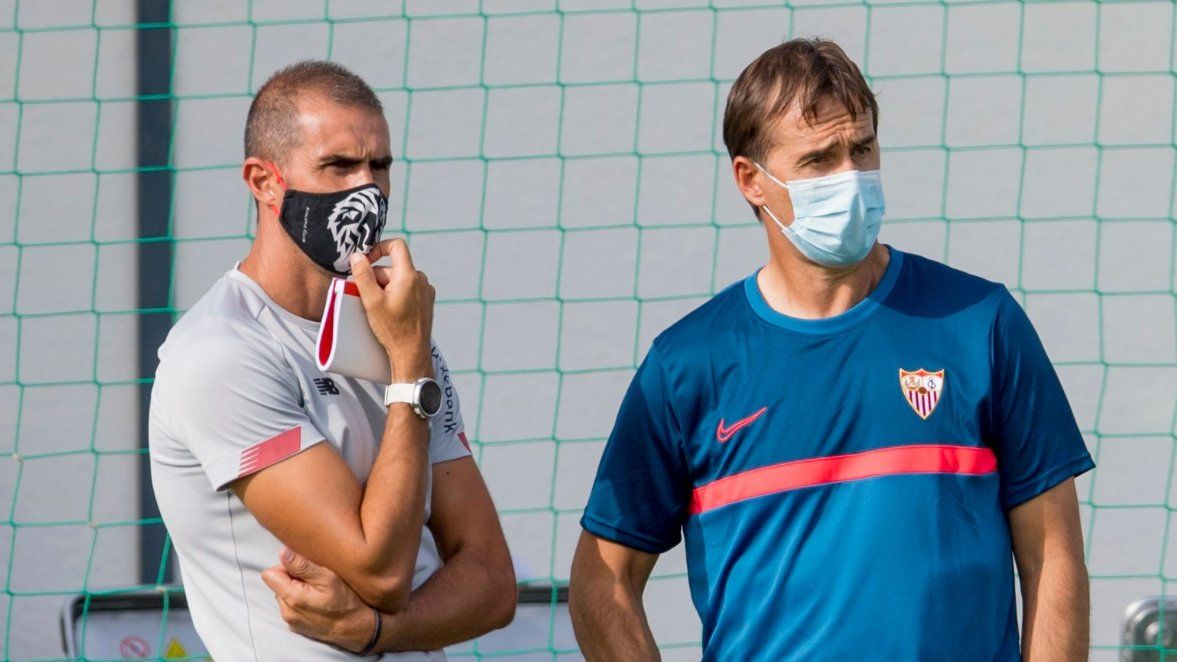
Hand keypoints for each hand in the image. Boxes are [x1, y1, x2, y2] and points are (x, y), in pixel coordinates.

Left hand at [261, 547, 378, 652]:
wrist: (356, 630)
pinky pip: (291, 606)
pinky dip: (301, 601)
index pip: (269, 574)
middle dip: (292, 578)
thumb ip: (302, 565)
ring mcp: (290, 621)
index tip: (304, 569)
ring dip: (297, 589)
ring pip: (284, 595)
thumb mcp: (328, 578)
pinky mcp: (296, 626)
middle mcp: (286, 612)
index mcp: (291, 598)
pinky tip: (317, 602)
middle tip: (315, 580)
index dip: (285, 566)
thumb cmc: (345, 602)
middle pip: (277, 584)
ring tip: (318, 592)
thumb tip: (282, 553)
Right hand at [350, 238, 434, 379]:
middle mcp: (421, 279)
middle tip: (368, 297)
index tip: (366, 261)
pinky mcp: (426, 300)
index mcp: (409, 275)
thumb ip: (363, 275)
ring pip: (399, 279)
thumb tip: (357, 256)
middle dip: (377, 278)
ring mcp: (426, 290)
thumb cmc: (392, 328)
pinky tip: (391, 311)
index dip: (379, 248)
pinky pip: (408, 289)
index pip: (396, 246)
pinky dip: (396, 294)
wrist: (412, 352)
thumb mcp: (372, 301)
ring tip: (379, 308)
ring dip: (386, 287)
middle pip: (392, 267)